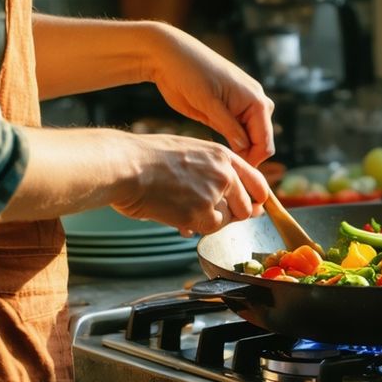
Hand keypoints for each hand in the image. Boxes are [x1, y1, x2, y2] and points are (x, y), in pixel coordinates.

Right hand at [112, 135, 269, 235]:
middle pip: (246, 207)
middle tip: (209, 216)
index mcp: (221, 155)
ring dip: (210, 221)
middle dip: (232, 216)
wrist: (125, 166)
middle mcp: (224, 173)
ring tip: (184, 210)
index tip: (254, 207)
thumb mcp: (187, 152)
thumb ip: (210, 170)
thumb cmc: (146, 159)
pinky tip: (178, 218)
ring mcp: (214, 194)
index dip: (256, 198)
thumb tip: (227, 194)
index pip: (255, 180)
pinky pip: (208, 229)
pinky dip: (195, 228)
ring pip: (227, 221)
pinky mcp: (201, 214)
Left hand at [145, 24, 275, 166]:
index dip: (253, 161)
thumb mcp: (209, 103)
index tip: (233, 175)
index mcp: (256, 101)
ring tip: (218, 162)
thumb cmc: (189, 74)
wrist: (170, 57)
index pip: (264, 142)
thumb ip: (229, 127)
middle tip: (223, 171)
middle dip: (247, 158)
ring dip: (238, 152)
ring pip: (249, 140)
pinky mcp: (229, 110)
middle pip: (260, 142)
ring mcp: (243, 106)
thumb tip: (245, 149)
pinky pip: (237, 133)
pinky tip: (215, 150)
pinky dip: (230, 143)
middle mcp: (255, 103)